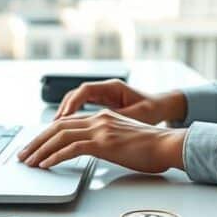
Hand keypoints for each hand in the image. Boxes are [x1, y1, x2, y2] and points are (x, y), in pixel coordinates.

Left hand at [17, 109, 185, 171]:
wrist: (169, 145)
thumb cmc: (152, 148)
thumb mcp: (124, 141)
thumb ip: (106, 142)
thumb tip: (94, 151)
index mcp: (102, 117)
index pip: (66, 123)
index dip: (46, 135)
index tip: (34, 146)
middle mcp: (98, 119)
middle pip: (57, 127)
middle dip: (36, 142)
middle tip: (23, 155)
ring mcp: (101, 129)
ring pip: (60, 136)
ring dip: (40, 150)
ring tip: (29, 162)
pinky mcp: (104, 143)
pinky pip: (72, 148)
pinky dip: (55, 157)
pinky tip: (46, 165)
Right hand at [54, 79, 186, 124]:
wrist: (163, 107)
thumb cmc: (153, 109)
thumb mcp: (137, 115)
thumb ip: (118, 118)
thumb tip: (101, 127)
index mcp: (113, 87)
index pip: (85, 91)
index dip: (72, 104)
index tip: (64, 117)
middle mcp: (105, 89)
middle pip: (75, 96)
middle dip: (62, 110)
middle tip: (53, 126)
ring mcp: (103, 96)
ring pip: (76, 102)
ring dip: (64, 115)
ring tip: (54, 130)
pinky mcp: (102, 105)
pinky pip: (82, 109)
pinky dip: (72, 118)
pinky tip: (66, 130)